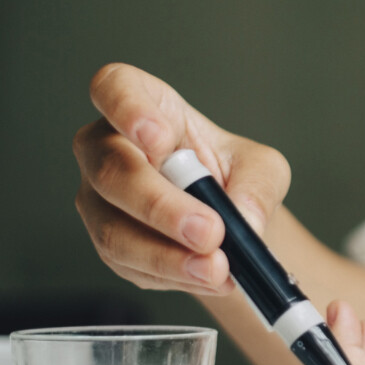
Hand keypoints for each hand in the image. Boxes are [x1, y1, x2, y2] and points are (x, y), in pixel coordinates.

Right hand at [71, 63, 290, 296]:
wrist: (229, 223)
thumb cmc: (236, 177)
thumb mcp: (264, 169)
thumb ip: (257, 186)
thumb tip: (242, 219)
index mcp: (146, 106)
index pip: (114, 88)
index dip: (126, 109)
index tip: (158, 138)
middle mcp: (109, 148)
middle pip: (111, 170)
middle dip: (162, 206)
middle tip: (211, 231)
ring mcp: (100, 199)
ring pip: (114, 228)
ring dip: (167, 254)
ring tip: (216, 267)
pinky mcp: (108, 243)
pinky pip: (129, 263)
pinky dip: (172, 274)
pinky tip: (206, 276)